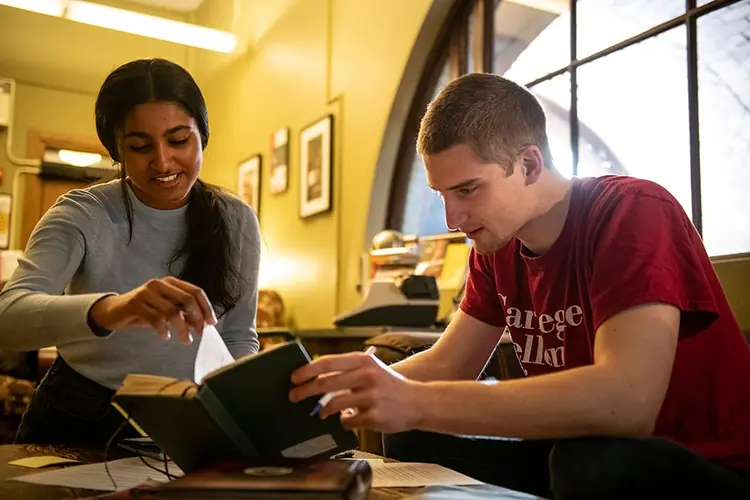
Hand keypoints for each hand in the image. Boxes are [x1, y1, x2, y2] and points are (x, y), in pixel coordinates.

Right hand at [89, 277, 216, 343]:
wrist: (114, 311)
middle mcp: (160, 284)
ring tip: (185, 340)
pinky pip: (155, 319)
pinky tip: (165, 336)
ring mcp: (147, 292)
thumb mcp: (166, 312)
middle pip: (187, 299)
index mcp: (171, 283)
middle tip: (199, 333)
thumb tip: (202, 324)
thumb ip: (183, 315)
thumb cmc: (144, 311)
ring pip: (172, 311)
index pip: (196, 291)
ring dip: (182, 328)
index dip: (206, 307)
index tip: (211, 323)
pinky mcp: (135, 303)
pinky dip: (163, 330)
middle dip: (197, 318)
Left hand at [289, 350, 421, 433]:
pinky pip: (347, 421)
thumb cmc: (389, 385)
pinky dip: (344, 421)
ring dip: (323, 410)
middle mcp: (366, 376)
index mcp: (363, 361)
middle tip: (293, 396)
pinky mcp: (373, 416)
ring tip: (322, 412)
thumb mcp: (371, 369)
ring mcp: (370, 397)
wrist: (418, 402)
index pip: (327, 363)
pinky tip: (348, 419)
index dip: (307, 370)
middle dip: (304, 391)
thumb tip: (315, 375)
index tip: (294, 378)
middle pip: (325, 383)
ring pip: (333, 404)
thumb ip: (347, 370)